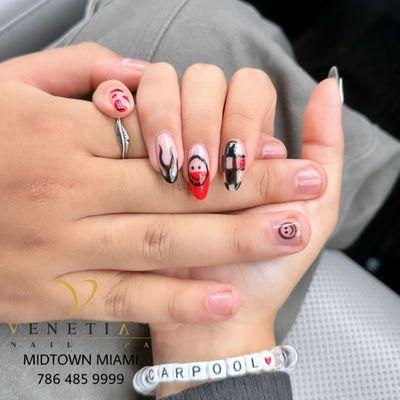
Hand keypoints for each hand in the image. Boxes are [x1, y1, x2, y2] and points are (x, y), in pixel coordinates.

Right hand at [0, 46, 323, 323]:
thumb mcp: (13, 87)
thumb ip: (80, 72)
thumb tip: (141, 79)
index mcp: (61, 134)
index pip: (163, 137)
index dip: (223, 145)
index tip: (270, 151)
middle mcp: (68, 191)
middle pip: (179, 189)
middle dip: (252, 187)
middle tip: (306, 188)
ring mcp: (61, 246)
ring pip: (163, 242)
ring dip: (233, 239)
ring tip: (287, 232)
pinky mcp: (51, 292)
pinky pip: (125, 298)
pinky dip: (177, 299)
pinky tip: (223, 296)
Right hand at [148, 76, 343, 397]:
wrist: (213, 314)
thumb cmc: (265, 268)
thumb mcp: (312, 214)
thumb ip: (326, 153)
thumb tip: (328, 88)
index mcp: (251, 135)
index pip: (248, 85)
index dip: (243, 113)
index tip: (239, 165)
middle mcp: (210, 130)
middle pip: (202, 79)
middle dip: (202, 120)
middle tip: (204, 176)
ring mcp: (170, 141)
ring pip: (161, 87)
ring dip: (165, 120)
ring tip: (173, 173)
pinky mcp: (132, 159)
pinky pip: (124, 116)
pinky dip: (133, 125)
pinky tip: (149, 160)